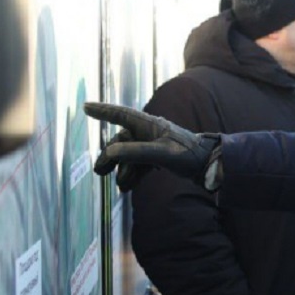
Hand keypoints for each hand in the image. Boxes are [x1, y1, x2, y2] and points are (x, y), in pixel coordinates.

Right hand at [83, 102, 221, 191]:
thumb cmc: (188, 155)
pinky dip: (133, 174)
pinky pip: (139, 164)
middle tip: (99, 172)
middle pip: (121, 141)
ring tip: (122, 185)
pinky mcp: (159, 157)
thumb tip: (110, 152)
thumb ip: (135, 152)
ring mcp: (154, 144)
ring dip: (123, 170)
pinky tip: (128, 187)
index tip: (85, 106)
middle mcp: (150, 132)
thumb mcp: (161, 154)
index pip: (121, 115)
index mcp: (149, 124)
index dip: (102, 111)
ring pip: (129, 155)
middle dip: (110, 157)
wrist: (209, 166)